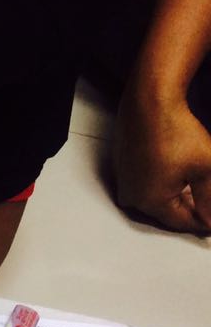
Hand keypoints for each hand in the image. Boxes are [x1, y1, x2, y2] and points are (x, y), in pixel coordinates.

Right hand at [115, 91, 210, 232]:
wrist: (150, 103)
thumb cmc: (174, 132)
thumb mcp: (206, 168)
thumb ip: (210, 199)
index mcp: (151, 203)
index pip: (183, 223)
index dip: (205, 221)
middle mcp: (133, 198)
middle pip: (169, 212)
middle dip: (192, 207)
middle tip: (210, 200)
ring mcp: (126, 182)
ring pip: (159, 197)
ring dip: (179, 194)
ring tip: (199, 183)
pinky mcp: (125, 167)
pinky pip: (148, 182)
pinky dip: (166, 180)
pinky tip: (180, 169)